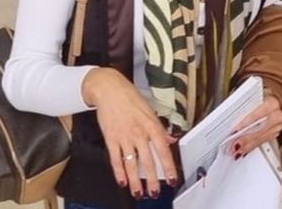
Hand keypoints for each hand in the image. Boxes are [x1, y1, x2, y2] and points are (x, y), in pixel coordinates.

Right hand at [83, 69, 176, 198]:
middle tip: (155, 192)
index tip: (172, 178)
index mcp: (151, 125)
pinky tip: (122, 181)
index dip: (168, 167)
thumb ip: (160, 128)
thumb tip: (170, 140)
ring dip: (135, 181)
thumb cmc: (129, 97)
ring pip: (131, 163)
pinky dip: (118, 172)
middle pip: (147, 160)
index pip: (163, 150)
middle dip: (152, 180)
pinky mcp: (110, 138)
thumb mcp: (150, 110)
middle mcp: (138, 132)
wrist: (108, 88)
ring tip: (138, 193)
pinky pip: (115, 158)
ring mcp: (124, 136)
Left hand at [228, 94, 281, 159]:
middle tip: (234, 144)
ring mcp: (280, 123)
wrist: (276, 96)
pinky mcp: (277, 131)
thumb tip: (230, 115)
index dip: (247, 122)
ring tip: (237, 151)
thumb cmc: (260, 95)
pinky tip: (245, 150)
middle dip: (247, 138)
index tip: (235, 130)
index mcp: (273, 101)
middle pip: (262, 128)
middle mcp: (279, 113)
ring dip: (249, 145)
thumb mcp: (253, 95)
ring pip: (264, 137)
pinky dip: (253, 146)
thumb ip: (245, 104)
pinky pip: (265, 140)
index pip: (260, 113)